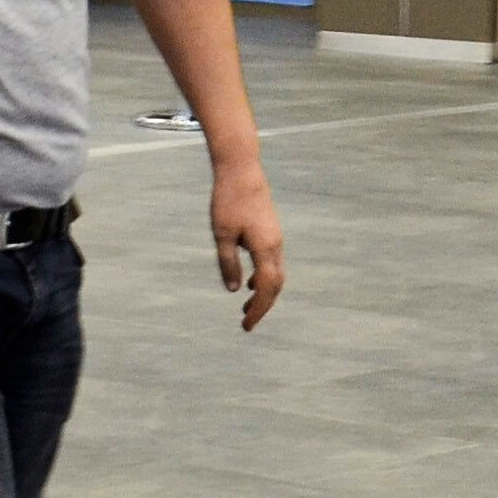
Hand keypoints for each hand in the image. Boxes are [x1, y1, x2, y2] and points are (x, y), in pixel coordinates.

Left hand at [209, 161, 285, 330]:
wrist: (242, 171)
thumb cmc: (228, 201)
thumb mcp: (222, 234)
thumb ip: (228, 263)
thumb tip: (233, 290)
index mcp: (265, 248)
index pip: (266, 289)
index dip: (258, 310)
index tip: (247, 326)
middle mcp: (275, 245)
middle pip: (275, 285)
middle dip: (262, 306)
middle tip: (246, 323)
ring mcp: (275, 238)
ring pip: (275, 274)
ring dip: (263, 293)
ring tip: (246, 307)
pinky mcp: (270, 232)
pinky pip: (272, 262)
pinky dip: (264, 278)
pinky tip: (248, 282)